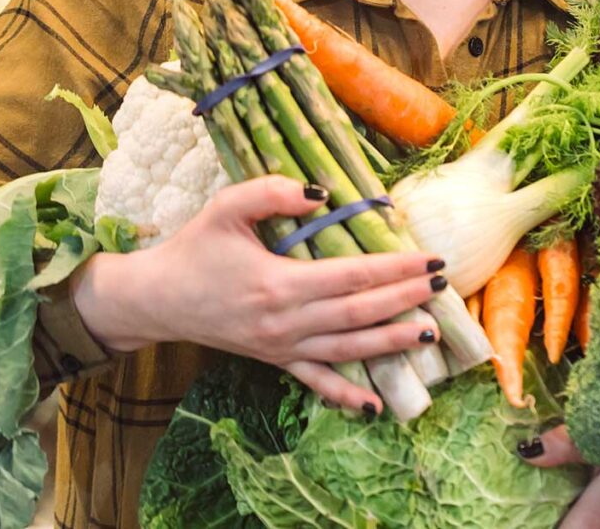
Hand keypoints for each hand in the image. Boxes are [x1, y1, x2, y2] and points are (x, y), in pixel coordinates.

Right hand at [71, 175, 443, 412]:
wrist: (156, 299)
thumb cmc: (194, 249)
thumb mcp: (225, 208)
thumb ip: (272, 193)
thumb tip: (322, 194)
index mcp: (279, 283)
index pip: (353, 276)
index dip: (396, 268)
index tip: (430, 259)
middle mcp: (286, 322)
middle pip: (360, 313)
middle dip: (406, 299)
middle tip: (443, 284)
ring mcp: (283, 347)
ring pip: (348, 349)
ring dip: (391, 342)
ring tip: (429, 332)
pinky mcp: (276, 361)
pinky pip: (317, 382)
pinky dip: (346, 395)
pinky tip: (376, 405)